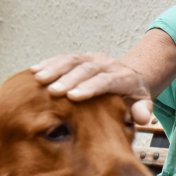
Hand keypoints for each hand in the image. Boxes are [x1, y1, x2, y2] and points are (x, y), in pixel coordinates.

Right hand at [30, 52, 153, 122]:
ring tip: (38, 79)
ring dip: (54, 69)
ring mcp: (92, 58)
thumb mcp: (142, 102)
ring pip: (72, 61)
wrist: (130, 75)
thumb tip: (142, 118)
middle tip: (52, 91)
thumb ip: (142, 110)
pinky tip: (33, 71)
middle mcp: (106, 64)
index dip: (90, 87)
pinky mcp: (80, 57)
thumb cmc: (132, 95)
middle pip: (86, 69)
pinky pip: (63, 58)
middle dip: (68, 79)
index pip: (106, 80)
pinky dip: (48, 63)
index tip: (74, 96)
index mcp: (123, 77)